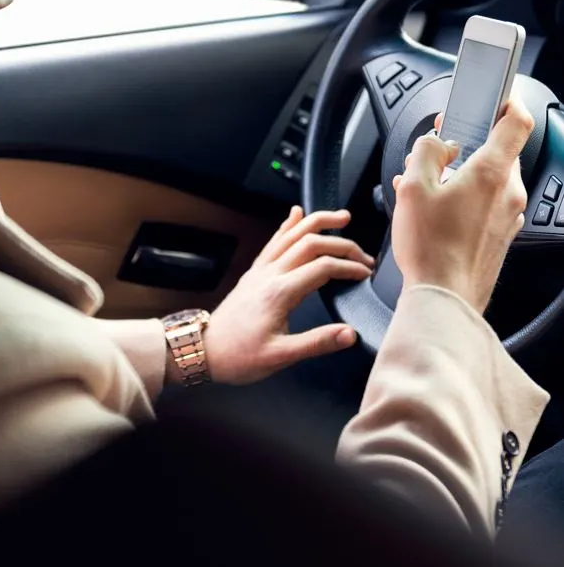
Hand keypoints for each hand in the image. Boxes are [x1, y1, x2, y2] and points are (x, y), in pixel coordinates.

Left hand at [204, 207, 372, 384]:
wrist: (205, 350)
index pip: (323, 267)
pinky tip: (296, 214)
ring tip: (341, 217)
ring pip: (291, 234)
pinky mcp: (254, 272)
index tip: (365, 274)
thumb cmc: (239, 356)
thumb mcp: (280, 357)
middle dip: (341, 243)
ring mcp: (260, 270)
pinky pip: (274, 240)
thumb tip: (350, 334)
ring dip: (317, 222)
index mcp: (279, 292)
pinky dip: (288, 225)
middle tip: (364, 255)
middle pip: (310, 243)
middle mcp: (270, 274)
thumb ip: (317, 343)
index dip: (349, 267)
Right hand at [391, 97, 533, 313]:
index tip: (494, 96)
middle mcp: (508, 192)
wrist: (445, 296)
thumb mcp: (414, 186)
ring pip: (487, 180)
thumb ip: (426, 152)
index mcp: (492, 172)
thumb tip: (437, 143)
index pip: (516, 122)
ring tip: (424, 188)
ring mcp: (507, 216)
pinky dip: (462, 199)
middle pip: (495, 152)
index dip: (507, 102)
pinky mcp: (500, 236)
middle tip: (434, 153)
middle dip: (464, 147)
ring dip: (459, 175)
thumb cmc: (431, 248)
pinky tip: (433, 211)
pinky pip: (484, 204)